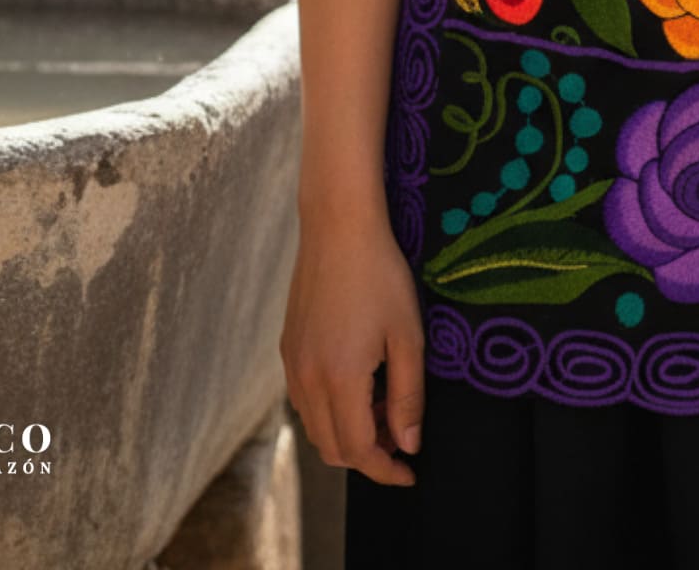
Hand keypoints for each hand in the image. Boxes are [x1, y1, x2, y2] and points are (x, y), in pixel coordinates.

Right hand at [280, 204, 424, 486]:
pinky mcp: (288, 347)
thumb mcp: (408, 335)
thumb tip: (409, 444)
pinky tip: (359, 381)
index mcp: (338, 380)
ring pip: (315, 426)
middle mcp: (306, 380)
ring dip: (348, 431)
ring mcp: (292, 364)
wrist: (338, 227)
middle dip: (368, 453)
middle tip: (402, 432)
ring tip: (384, 403)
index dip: (386, 470)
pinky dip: (330, 409)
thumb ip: (408, 396)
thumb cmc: (380, 275)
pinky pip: (305, 399)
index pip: (358, 451)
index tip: (410, 472)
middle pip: (332, 447)